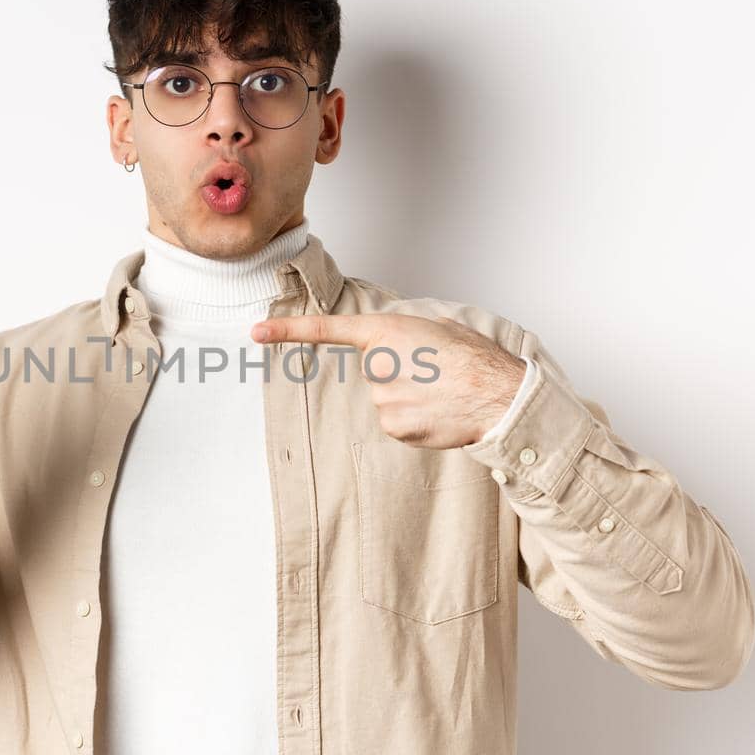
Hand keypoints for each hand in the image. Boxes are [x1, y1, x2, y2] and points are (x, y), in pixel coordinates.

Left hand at [250, 312, 524, 448]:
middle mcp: (375, 365)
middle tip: (434, 371)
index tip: (255, 332)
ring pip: (386, 397)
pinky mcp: (392, 427)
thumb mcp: (440, 327)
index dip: (287, 331)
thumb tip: (401, 347)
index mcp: (385, 331)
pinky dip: (415, 418)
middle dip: (399, 371)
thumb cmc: (476, 359)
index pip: (326, 329)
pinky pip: (396, 420)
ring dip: (409, 396)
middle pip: (374, 370)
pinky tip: (438, 412)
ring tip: (441, 392)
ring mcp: (381, 399)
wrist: (498, 396)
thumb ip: (407, 333)